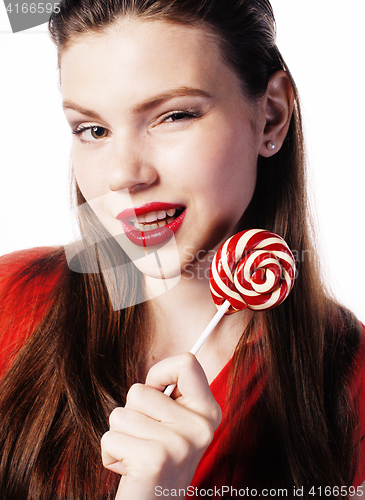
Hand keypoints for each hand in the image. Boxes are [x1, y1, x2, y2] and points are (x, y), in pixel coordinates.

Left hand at [101, 352, 221, 498]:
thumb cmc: (157, 459)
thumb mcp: (176, 423)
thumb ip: (171, 395)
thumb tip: (160, 368)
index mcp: (208, 411)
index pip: (187, 362)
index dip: (160, 374)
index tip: (157, 395)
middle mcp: (201, 425)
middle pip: (139, 390)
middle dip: (131, 415)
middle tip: (146, 441)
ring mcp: (180, 443)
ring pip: (120, 414)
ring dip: (120, 436)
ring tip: (137, 455)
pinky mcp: (155, 460)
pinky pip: (110, 437)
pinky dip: (110, 454)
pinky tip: (129, 469)